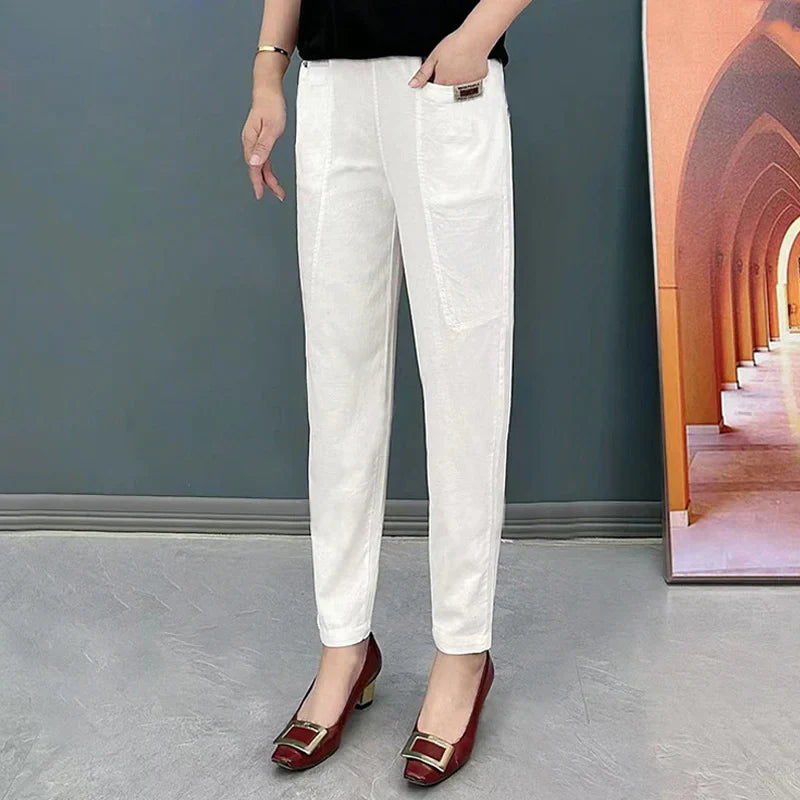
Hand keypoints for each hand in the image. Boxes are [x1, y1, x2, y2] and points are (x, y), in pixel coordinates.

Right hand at [241, 85, 286, 200]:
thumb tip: (255, 163)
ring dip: (267, 178)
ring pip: (259, 165)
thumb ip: (263, 146)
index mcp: (250, 140)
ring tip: (277, 189)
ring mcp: (254, 140)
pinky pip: (261, 158)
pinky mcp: (259, 138)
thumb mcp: (271, 127)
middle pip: (256, 168)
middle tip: (278, 195)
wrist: (268, 88)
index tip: (260, 195)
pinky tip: (271, 175)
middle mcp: (250, 142)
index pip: (253, 167)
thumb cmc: (270, 105)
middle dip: (265, 184)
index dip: (257, 182)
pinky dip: (266, 168)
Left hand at [408, 28, 489, 87]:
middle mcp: (455, 88)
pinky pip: (473, 81)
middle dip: (447, 80)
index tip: (437, 73)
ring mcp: (468, 86)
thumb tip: (413, 85)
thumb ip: (422, 74)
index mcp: (442, 83)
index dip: (434, 81)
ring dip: (459, 79)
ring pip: (461, 87)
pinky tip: (470, 64)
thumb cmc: (455, 45)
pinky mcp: (479, 81)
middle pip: (448, 90)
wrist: (475, 38)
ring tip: (460, 63)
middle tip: (451, 64)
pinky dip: (471, 75)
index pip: (434, 90)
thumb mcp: (432, 58)